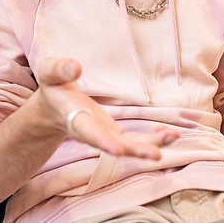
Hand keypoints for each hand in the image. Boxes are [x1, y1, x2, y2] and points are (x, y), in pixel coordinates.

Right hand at [36, 57, 179, 159]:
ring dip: (151, 144)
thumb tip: (76, 67)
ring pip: (129, 146)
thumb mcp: (50, 73)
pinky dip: (153, 138)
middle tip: (156, 155)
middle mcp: (92, 133)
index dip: (102, 141)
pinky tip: (170, 133)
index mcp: (73, 118)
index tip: (117, 151)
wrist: (55, 107)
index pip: (88, 132)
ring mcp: (106, 136)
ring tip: (173, 136)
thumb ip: (60, 69)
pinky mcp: (116, 134)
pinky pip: (136, 140)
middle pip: (115, 145)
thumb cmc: (54, 87)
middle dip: (135, 150)